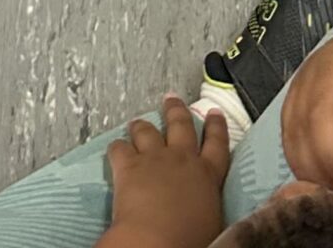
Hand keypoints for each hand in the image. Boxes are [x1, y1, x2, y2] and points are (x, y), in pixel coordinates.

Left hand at [103, 96, 230, 247]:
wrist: (156, 242)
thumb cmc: (188, 240)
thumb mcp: (212, 221)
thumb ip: (208, 202)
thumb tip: (207, 203)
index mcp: (207, 176)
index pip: (217, 144)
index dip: (216, 126)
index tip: (214, 113)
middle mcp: (183, 159)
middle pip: (181, 125)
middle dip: (177, 110)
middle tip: (172, 99)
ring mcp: (155, 159)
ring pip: (149, 130)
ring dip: (143, 125)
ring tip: (138, 122)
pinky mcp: (129, 166)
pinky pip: (120, 148)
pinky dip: (117, 147)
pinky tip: (115, 148)